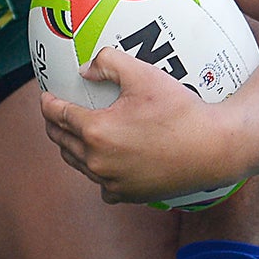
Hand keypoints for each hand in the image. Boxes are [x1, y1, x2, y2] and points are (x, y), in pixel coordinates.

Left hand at [40, 47, 233, 202]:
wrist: (213, 149)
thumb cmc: (180, 109)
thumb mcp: (143, 74)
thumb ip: (108, 62)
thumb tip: (84, 70)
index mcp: (95, 130)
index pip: (57, 115)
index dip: (47, 103)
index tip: (46, 96)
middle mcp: (97, 161)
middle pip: (61, 141)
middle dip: (54, 125)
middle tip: (55, 113)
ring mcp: (112, 182)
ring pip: (77, 164)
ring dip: (71, 147)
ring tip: (74, 134)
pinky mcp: (128, 195)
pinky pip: (102, 186)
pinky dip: (97, 172)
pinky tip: (104, 162)